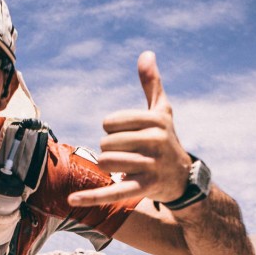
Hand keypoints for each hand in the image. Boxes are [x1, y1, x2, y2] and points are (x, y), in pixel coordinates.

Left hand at [67, 51, 191, 206]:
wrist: (183, 178)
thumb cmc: (167, 140)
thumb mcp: (162, 111)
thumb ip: (151, 84)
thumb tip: (146, 53)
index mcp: (156, 120)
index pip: (110, 122)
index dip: (112, 129)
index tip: (128, 136)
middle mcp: (156, 141)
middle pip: (107, 142)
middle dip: (111, 149)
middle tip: (129, 154)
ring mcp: (151, 166)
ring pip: (107, 162)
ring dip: (110, 166)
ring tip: (126, 168)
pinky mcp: (144, 188)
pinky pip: (112, 192)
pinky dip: (91, 197)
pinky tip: (72, 201)